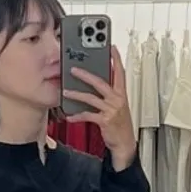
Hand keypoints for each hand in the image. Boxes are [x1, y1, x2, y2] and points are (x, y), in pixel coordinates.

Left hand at [64, 46, 136, 170]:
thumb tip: (96, 84)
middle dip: (86, 74)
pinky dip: (77, 116)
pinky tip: (70, 116)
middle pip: (101, 82)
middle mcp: (117, 99)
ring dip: (76, 94)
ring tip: (65, 91)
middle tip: (73, 69)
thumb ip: (109, 95)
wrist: (124, 143)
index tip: (112, 48)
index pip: (120, 72)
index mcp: (121, 94)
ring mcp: (111, 110)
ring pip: (91, 98)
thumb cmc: (120, 125)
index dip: (116, 59)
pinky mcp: (105, 120)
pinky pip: (88, 115)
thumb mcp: (118, 106)